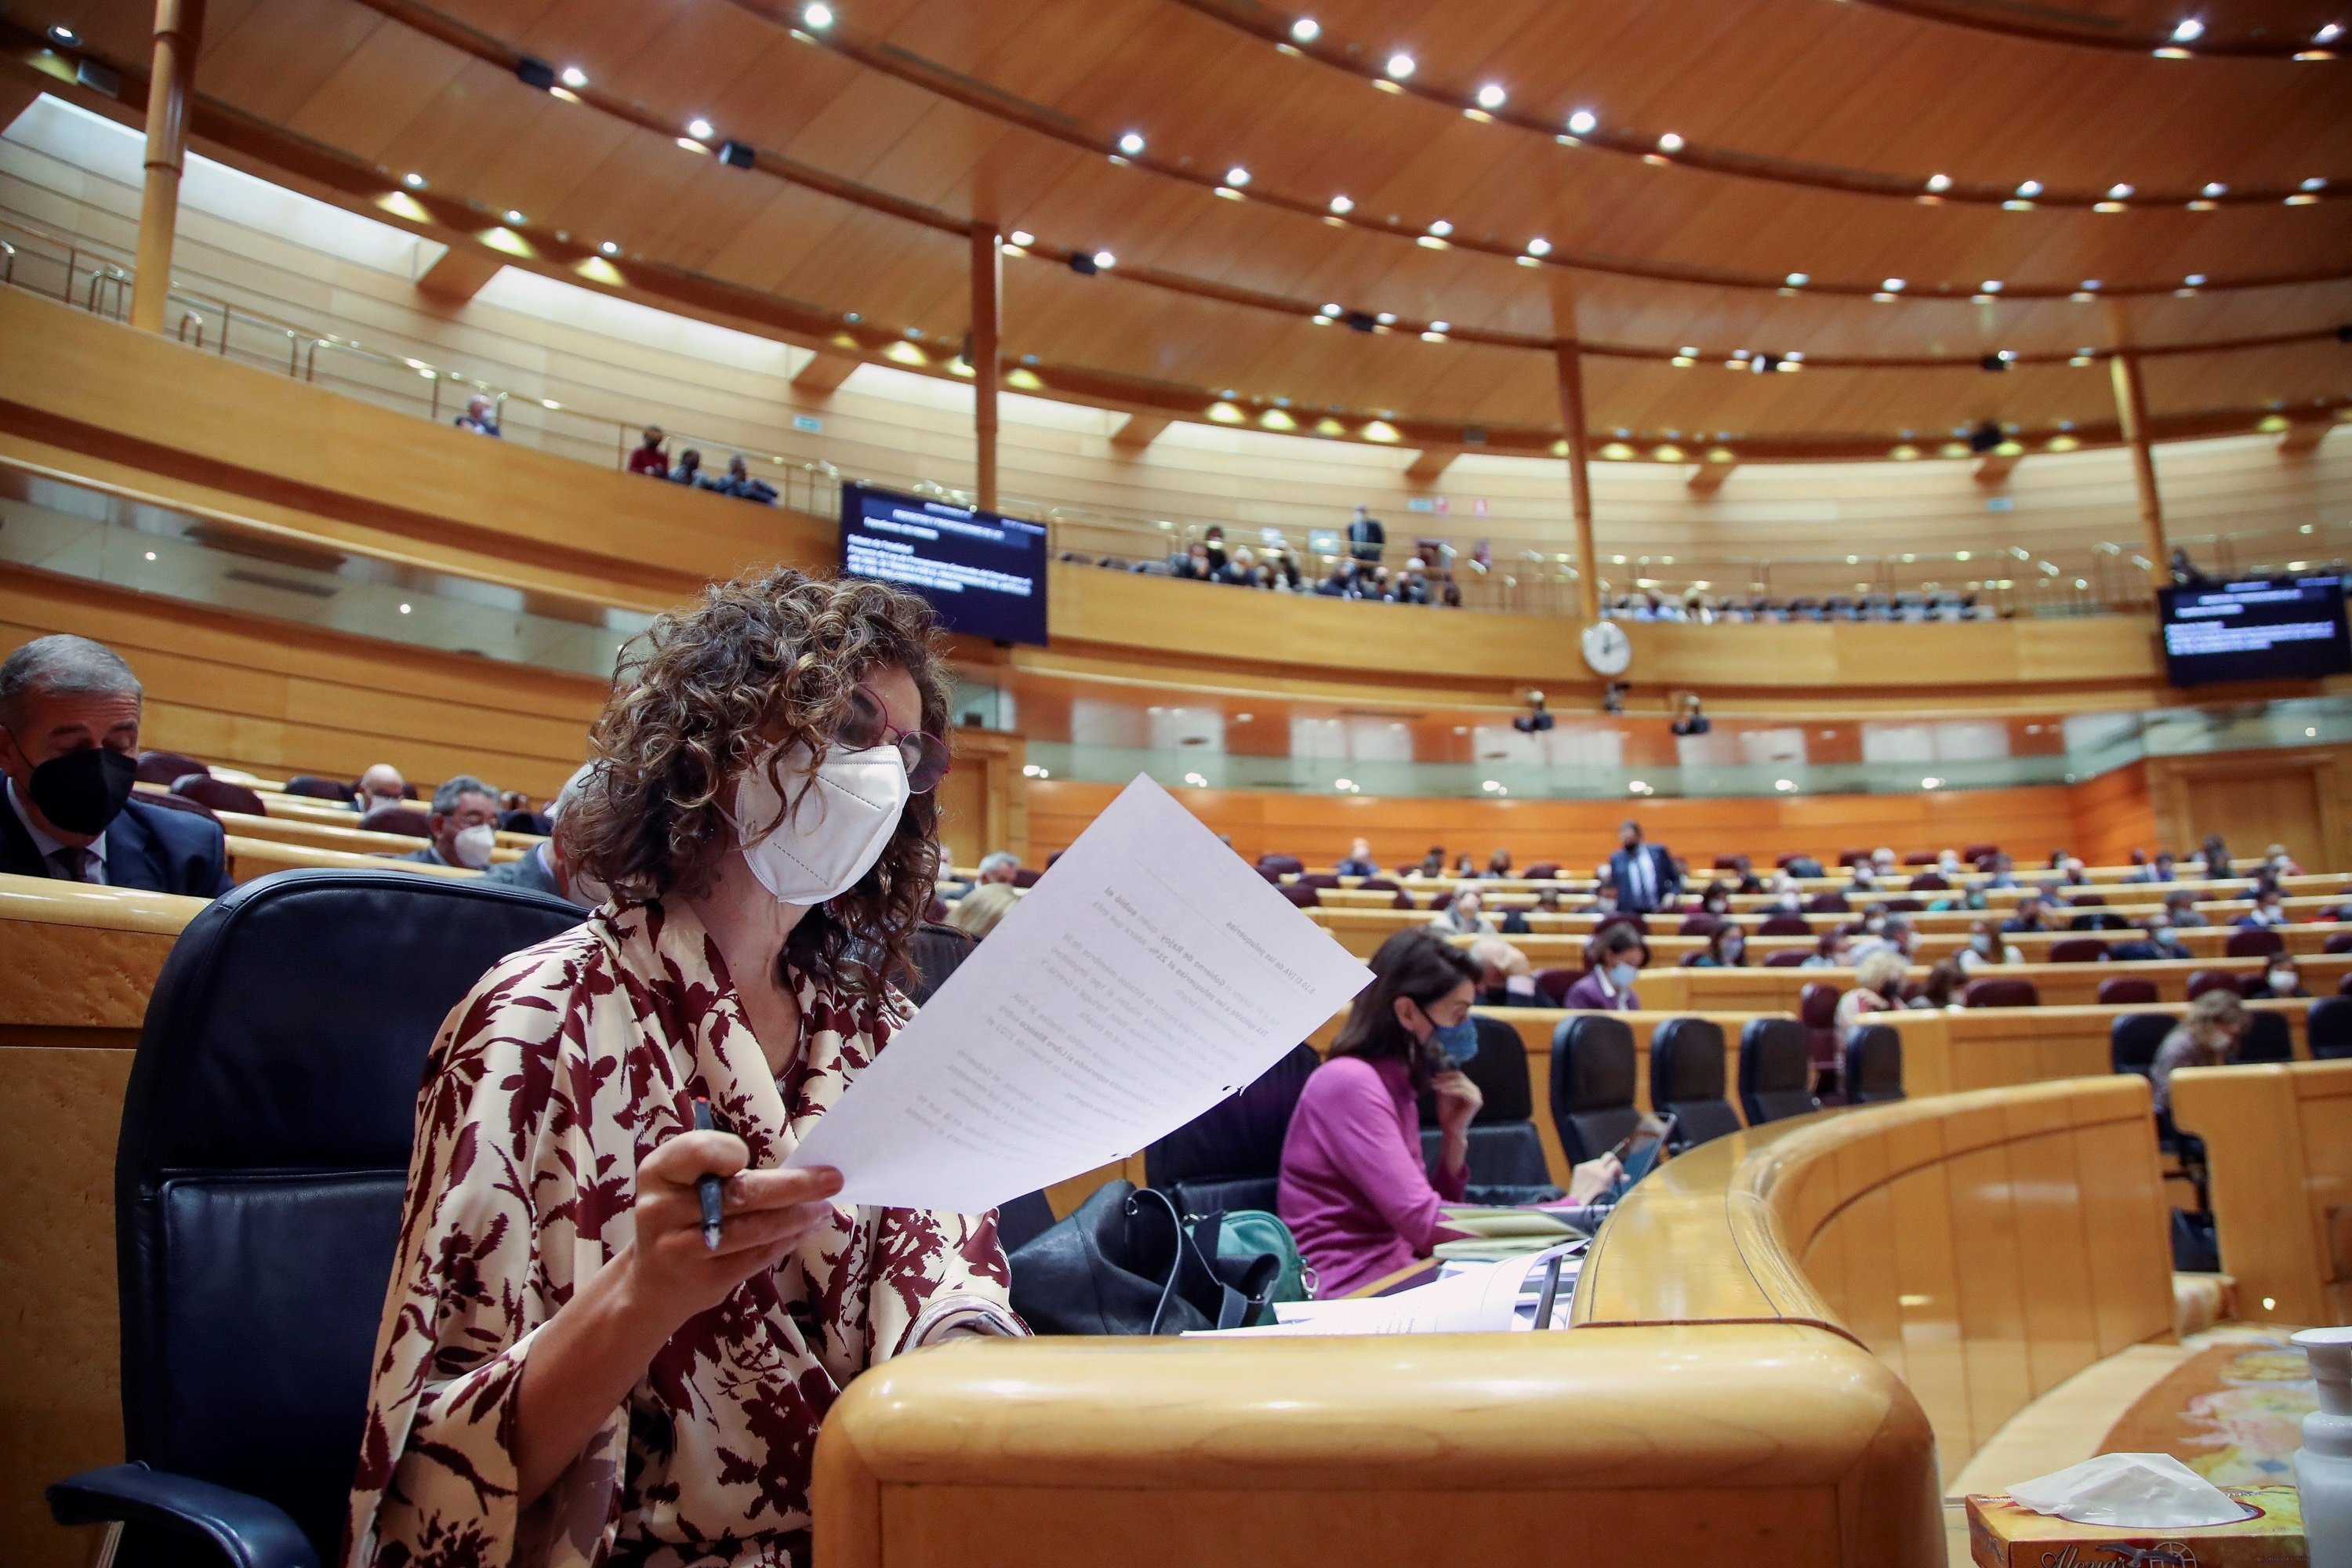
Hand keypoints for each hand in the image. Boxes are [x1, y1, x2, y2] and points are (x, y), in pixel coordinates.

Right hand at [616, 1130, 843, 1331]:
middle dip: (794, 1186)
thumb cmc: (680, 1215)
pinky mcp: (705, 1280)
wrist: (652, 1282)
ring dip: (798, 1217)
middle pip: (740, 1194)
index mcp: (658, 1172)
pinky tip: (805, 1229)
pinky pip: (756, 1257)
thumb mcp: (683, 1181)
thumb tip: (797, 1163)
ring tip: (824, 1207)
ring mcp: (682, 1250)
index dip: (729, 1153)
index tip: (747, 1157)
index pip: (698, 1151)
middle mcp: (662, 1210)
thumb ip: (719, 1167)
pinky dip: (787, 1241)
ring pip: (755, 1229)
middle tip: (833, 1179)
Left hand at [1431, 1070, 1482, 1138]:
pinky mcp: (1476, 1102)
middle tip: (1433, 1082)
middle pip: (1460, 1077)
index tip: (1434, 1077)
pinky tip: (1442, 1092)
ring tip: (1435, 1087)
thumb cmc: (1447, 1114)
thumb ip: (1443, 1084)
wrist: (1450, 1129)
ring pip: (1461, 1083)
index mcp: (1469, 1088)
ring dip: (1446, 1084)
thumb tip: (1438, 1073)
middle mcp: (1475, 1090)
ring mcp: (1477, 1096)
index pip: (1458, 1075)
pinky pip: (1463, 1091)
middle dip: (1445, 1078)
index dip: (1446, 1074)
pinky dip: (1451, 1090)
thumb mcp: (1443, 1095)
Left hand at [1567, 1153, 1622, 1205]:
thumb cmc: (1596, 1200)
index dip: (1619, 1168)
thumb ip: (1619, 1182)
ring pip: (1598, 1161)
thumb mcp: (1610, 1191)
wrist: (1578, 1203)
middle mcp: (1595, 1168)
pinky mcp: (1579, 1167)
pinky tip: (1590, 1178)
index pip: (1615, 1163)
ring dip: (1601, 1167)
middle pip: (1607, 1156)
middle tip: (1612, 1170)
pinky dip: (1591, 1169)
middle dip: (1611, 1162)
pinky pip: (1589, 1164)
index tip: (1618, 1175)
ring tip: (1599, 1178)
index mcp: (1605, 1175)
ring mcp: (1586, 1167)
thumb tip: (1627, 1177)